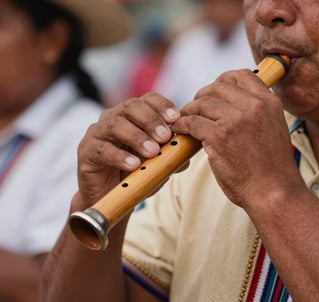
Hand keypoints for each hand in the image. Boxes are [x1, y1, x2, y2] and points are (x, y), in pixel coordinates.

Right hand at [75, 92, 179, 209]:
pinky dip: (120, 156)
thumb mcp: (158, 164)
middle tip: (165, 136)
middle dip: (150, 120)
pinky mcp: (86, 152)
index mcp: (132, 115)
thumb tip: (189, 151)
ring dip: (137, 137)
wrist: (110, 197)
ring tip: (153, 152)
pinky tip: (134, 165)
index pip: (147, 99)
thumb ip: (172, 155)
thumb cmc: (135, 174)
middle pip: (130, 107)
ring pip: (115, 124)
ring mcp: (97, 133)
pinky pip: (102, 149)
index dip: (162, 105)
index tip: (176, 118)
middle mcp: (113, 118)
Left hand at [172, 69, 301, 209]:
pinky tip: (180, 130)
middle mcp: (253, 105)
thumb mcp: (273, 128)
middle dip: (202, 95)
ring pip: (201, 103)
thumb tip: (229, 104)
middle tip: (195, 108)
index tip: (213, 92)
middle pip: (217, 86)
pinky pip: (191, 121)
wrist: (274, 192)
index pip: (241, 75)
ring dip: (189, 110)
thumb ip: (256, 112)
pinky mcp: (218, 135)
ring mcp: (235, 119)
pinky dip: (182, 125)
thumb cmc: (271, 167)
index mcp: (268, 102)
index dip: (222, 80)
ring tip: (185, 119)